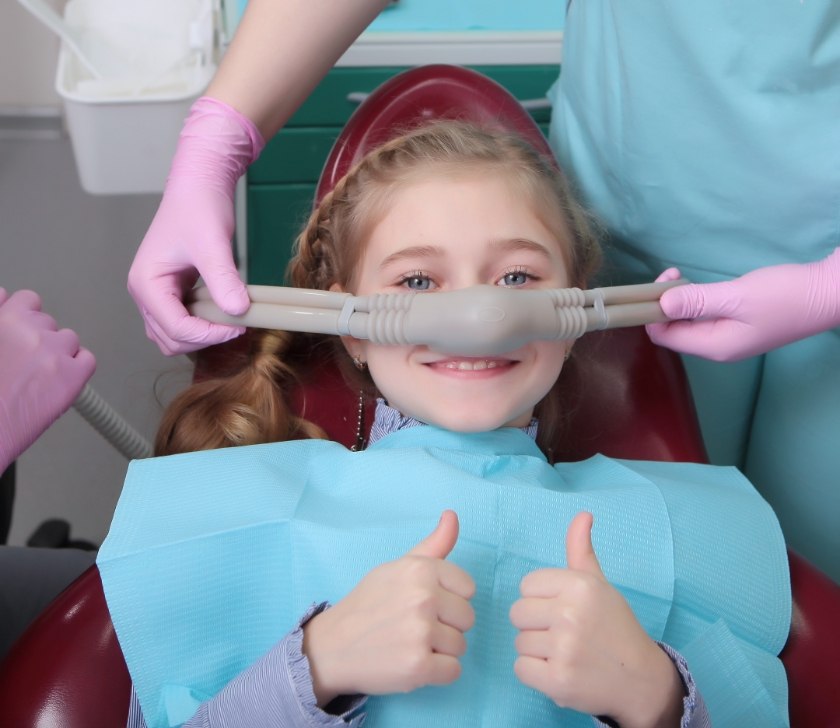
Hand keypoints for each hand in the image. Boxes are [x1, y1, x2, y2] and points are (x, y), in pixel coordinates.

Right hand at [0, 289, 95, 471]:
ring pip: (68, 340)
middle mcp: (31, 330)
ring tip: (37, 376)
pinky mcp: (72, 376)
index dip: (25, 317)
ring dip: (58, 353)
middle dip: (38, 339)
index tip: (22, 331)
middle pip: (48, 323)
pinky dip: (77, 368)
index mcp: (5, 319)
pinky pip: (87, 360)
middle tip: (23, 363)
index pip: (28, 300)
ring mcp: (54, 352)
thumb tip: (4, 295)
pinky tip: (60, 380)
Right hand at [127, 97, 264, 355]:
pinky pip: (183, 323)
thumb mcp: (213, 244)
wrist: (200, 186)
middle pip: (170, 339)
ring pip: (174, 336)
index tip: (240, 326)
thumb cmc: (199, 207)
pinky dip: (203, 326)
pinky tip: (224, 312)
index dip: (209, 334)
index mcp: (146, 283)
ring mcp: (157, 295)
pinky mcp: (172, 292)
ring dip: (202, 336)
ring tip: (230, 320)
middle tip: (237, 325)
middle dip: (203, 338)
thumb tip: (238, 312)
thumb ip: (223, 279)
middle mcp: (145, 294)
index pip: (174, 327)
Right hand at [302, 510, 475, 704]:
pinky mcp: (418, 667)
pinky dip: (437, 673)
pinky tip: (413, 662)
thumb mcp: (398, 567)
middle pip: (468, 618)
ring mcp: (421, 633)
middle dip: (447, 625)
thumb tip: (452, 514)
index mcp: (420, 569)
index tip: (426, 604)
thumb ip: (433, 545)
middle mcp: (423, 598)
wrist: (332, 646)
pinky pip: (454, 671)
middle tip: (415, 626)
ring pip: (461, 645)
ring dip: (440, 650)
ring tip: (410, 644)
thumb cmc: (369, 603)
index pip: (468, 588)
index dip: (449, 599)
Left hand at [510, 512, 683, 727]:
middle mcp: (570, 614)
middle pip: (518, 613)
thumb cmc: (615, 627)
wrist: (641, 679)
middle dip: (535, 625)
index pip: (527, 585)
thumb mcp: (599, 585)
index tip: (563, 610)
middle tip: (563, 634)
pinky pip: (520, 669)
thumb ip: (581, 550)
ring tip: (565, 653)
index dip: (541, 599)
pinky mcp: (558, 681)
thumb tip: (583, 514)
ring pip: (519, 642)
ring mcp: (564, 649)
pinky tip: (560, 671)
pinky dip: (536, 674)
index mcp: (579, 585)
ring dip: (537, 651)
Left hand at [647, 248, 839, 360]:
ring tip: (683, 276)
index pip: (664, 337)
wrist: (831, 294)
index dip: (653, 312)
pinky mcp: (739, 327)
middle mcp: (718, 348)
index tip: (662, 283)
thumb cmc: (786, 296)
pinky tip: (700, 287)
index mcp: (714, 346)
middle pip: (674, 331)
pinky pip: (705, 318)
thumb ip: (697, 301)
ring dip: (680, 302)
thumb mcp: (737, 296)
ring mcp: (729, 338)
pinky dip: (696, 303)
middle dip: (664, 305)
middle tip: (674, 274)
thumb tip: (661, 304)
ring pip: (688, 323)